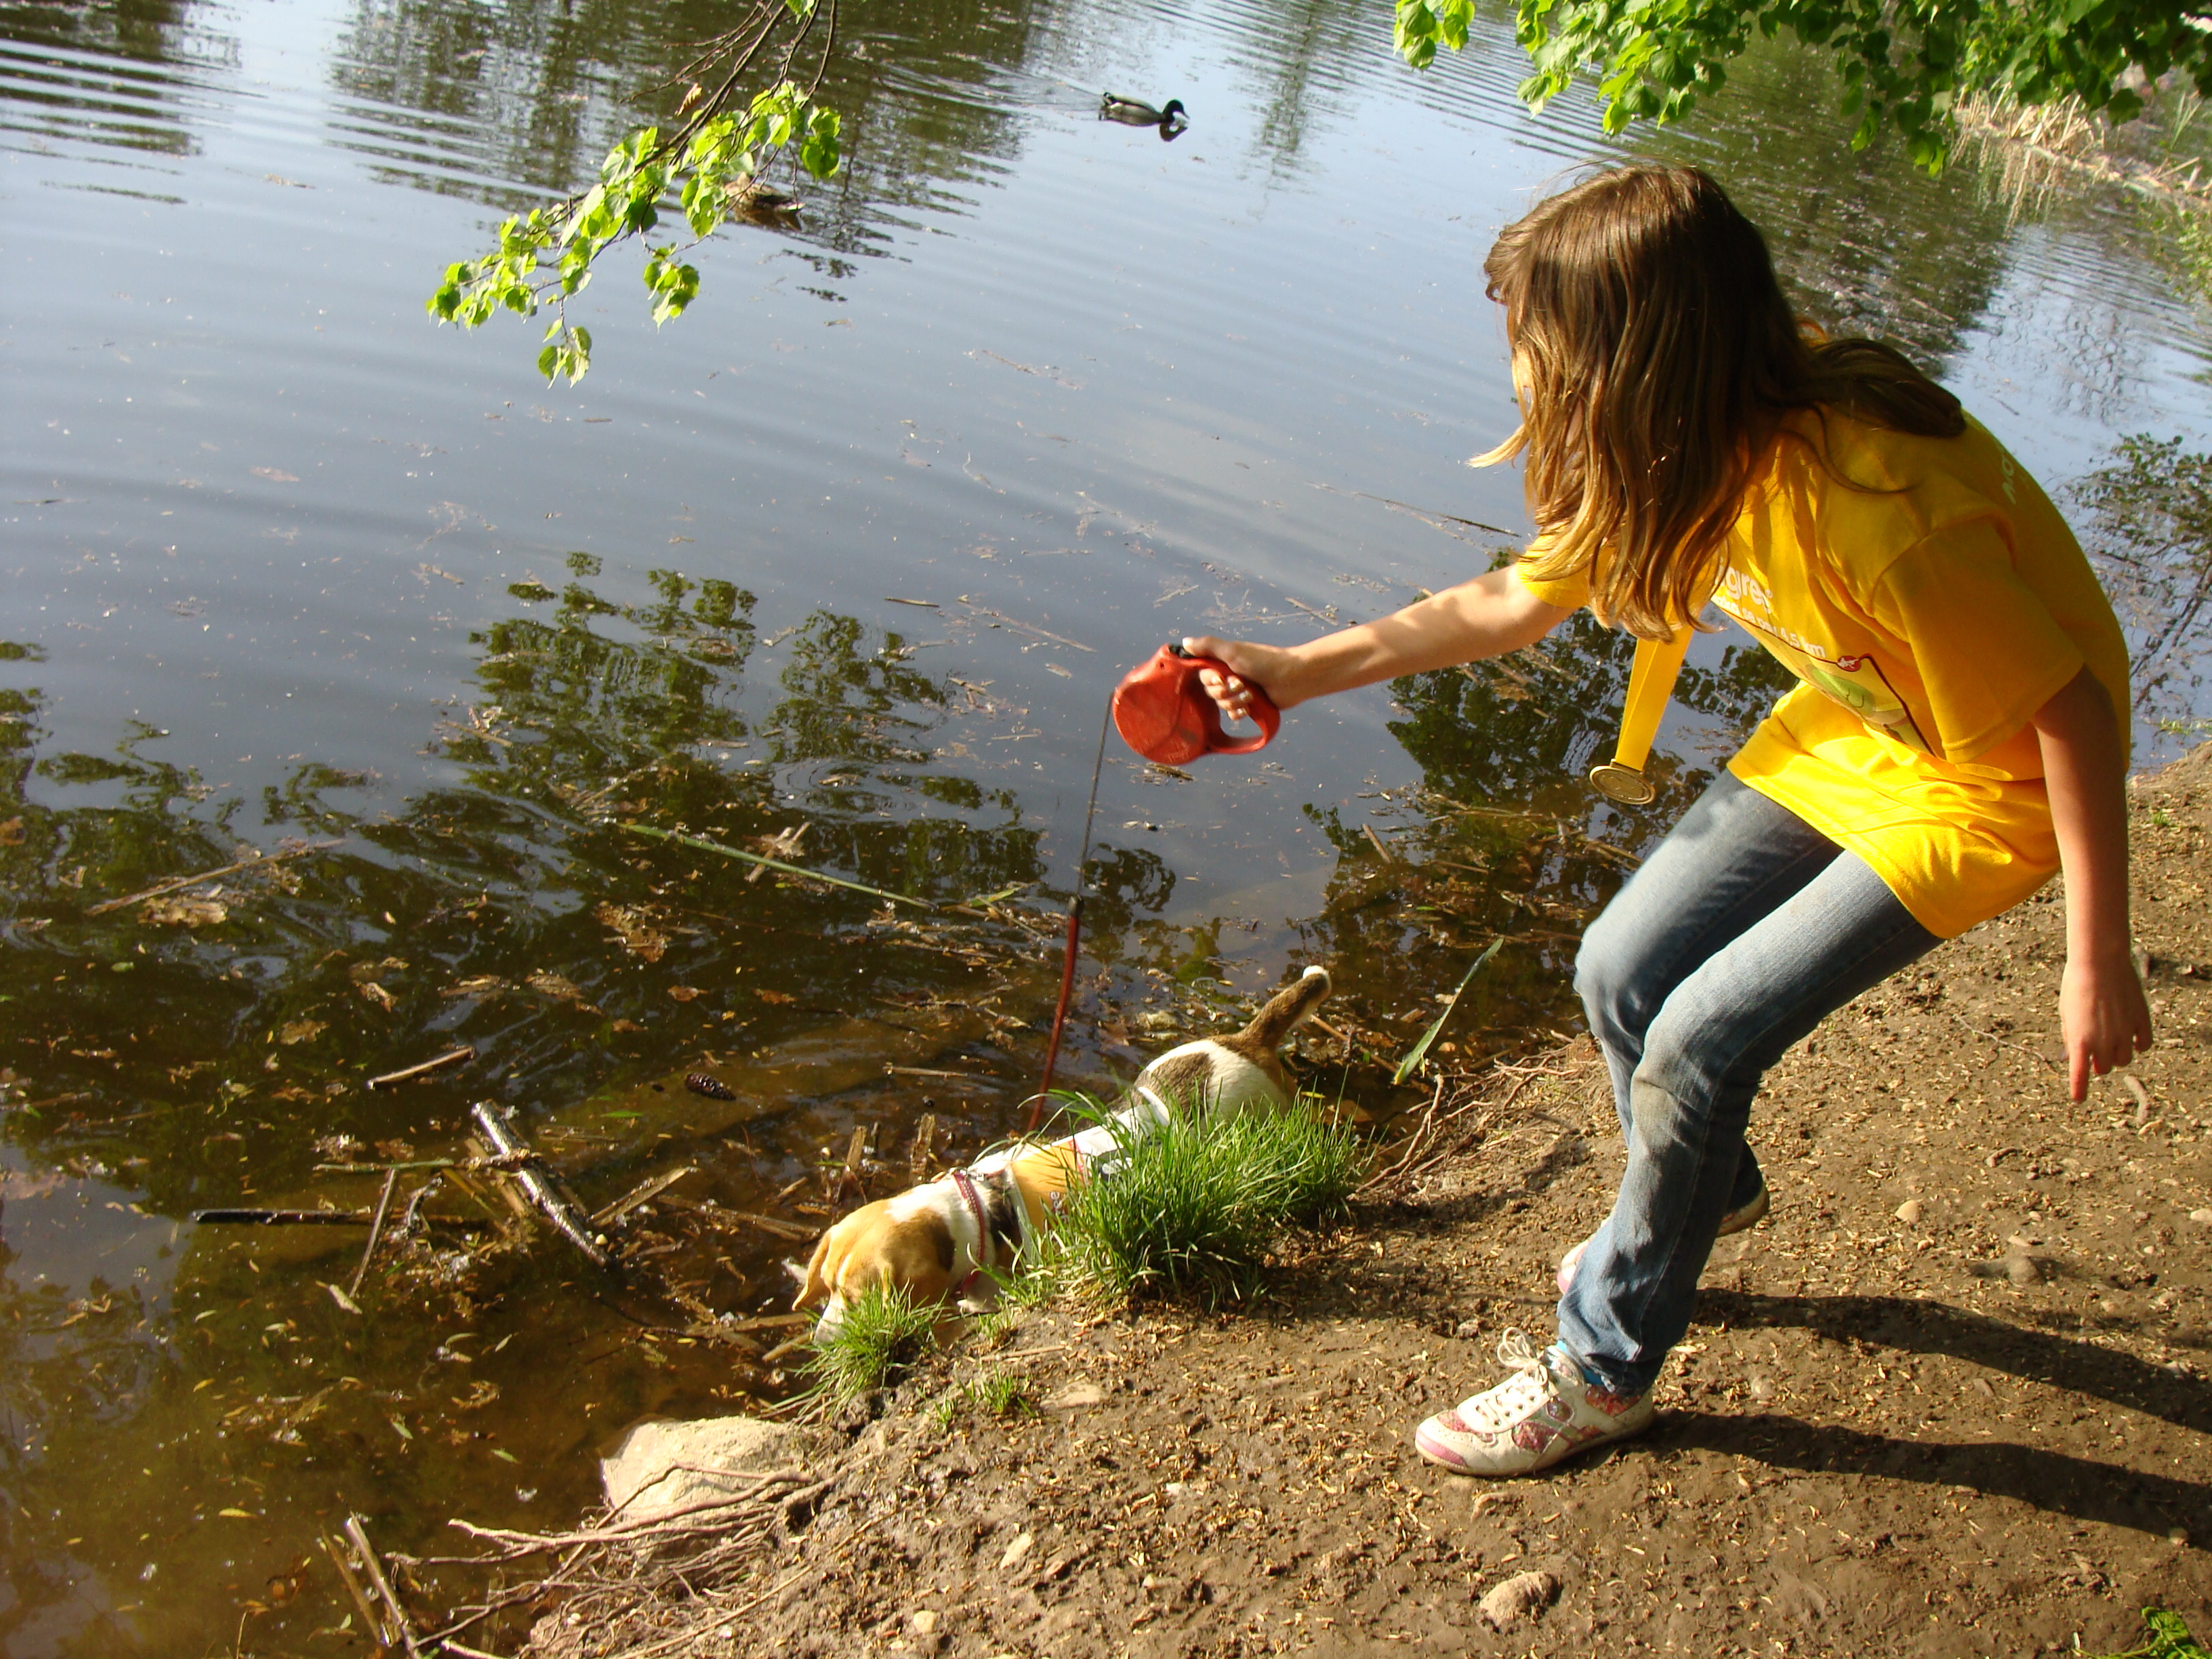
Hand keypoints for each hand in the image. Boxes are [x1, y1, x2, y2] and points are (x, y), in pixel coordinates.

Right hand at [1181, 635, 1313, 714]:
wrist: (1291, 678)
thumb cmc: (1263, 661)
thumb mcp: (1233, 650)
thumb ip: (1208, 646)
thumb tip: (1184, 643)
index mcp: (1223, 662)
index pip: (1202, 675)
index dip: (1209, 680)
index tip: (1219, 679)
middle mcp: (1228, 676)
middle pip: (1211, 691)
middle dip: (1224, 692)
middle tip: (1239, 685)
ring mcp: (1238, 691)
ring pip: (1222, 704)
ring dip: (1234, 701)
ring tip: (1250, 694)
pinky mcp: (1248, 705)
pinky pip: (1233, 714)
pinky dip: (1238, 712)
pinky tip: (1247, 709)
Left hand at [2059, 948, 2153, 1101]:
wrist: (2099, 962)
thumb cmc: (2076, 986)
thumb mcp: (2066, 1014)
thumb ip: (2072, 1038)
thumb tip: (2073, 1058)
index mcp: (2080, 1041)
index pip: (2079, 1076)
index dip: (2079, 1090)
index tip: (2078, 1099)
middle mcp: (2103, 1041)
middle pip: (2103, 1068)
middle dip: (2098, 1062)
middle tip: (2095, 1048)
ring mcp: (2125, 1033)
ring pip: (2123, 1060)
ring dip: (2117, 1054)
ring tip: (2111, 1037)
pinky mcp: (2141, 1023)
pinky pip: (2143, 1045)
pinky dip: (2137, 1043)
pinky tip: (2131, 1033)